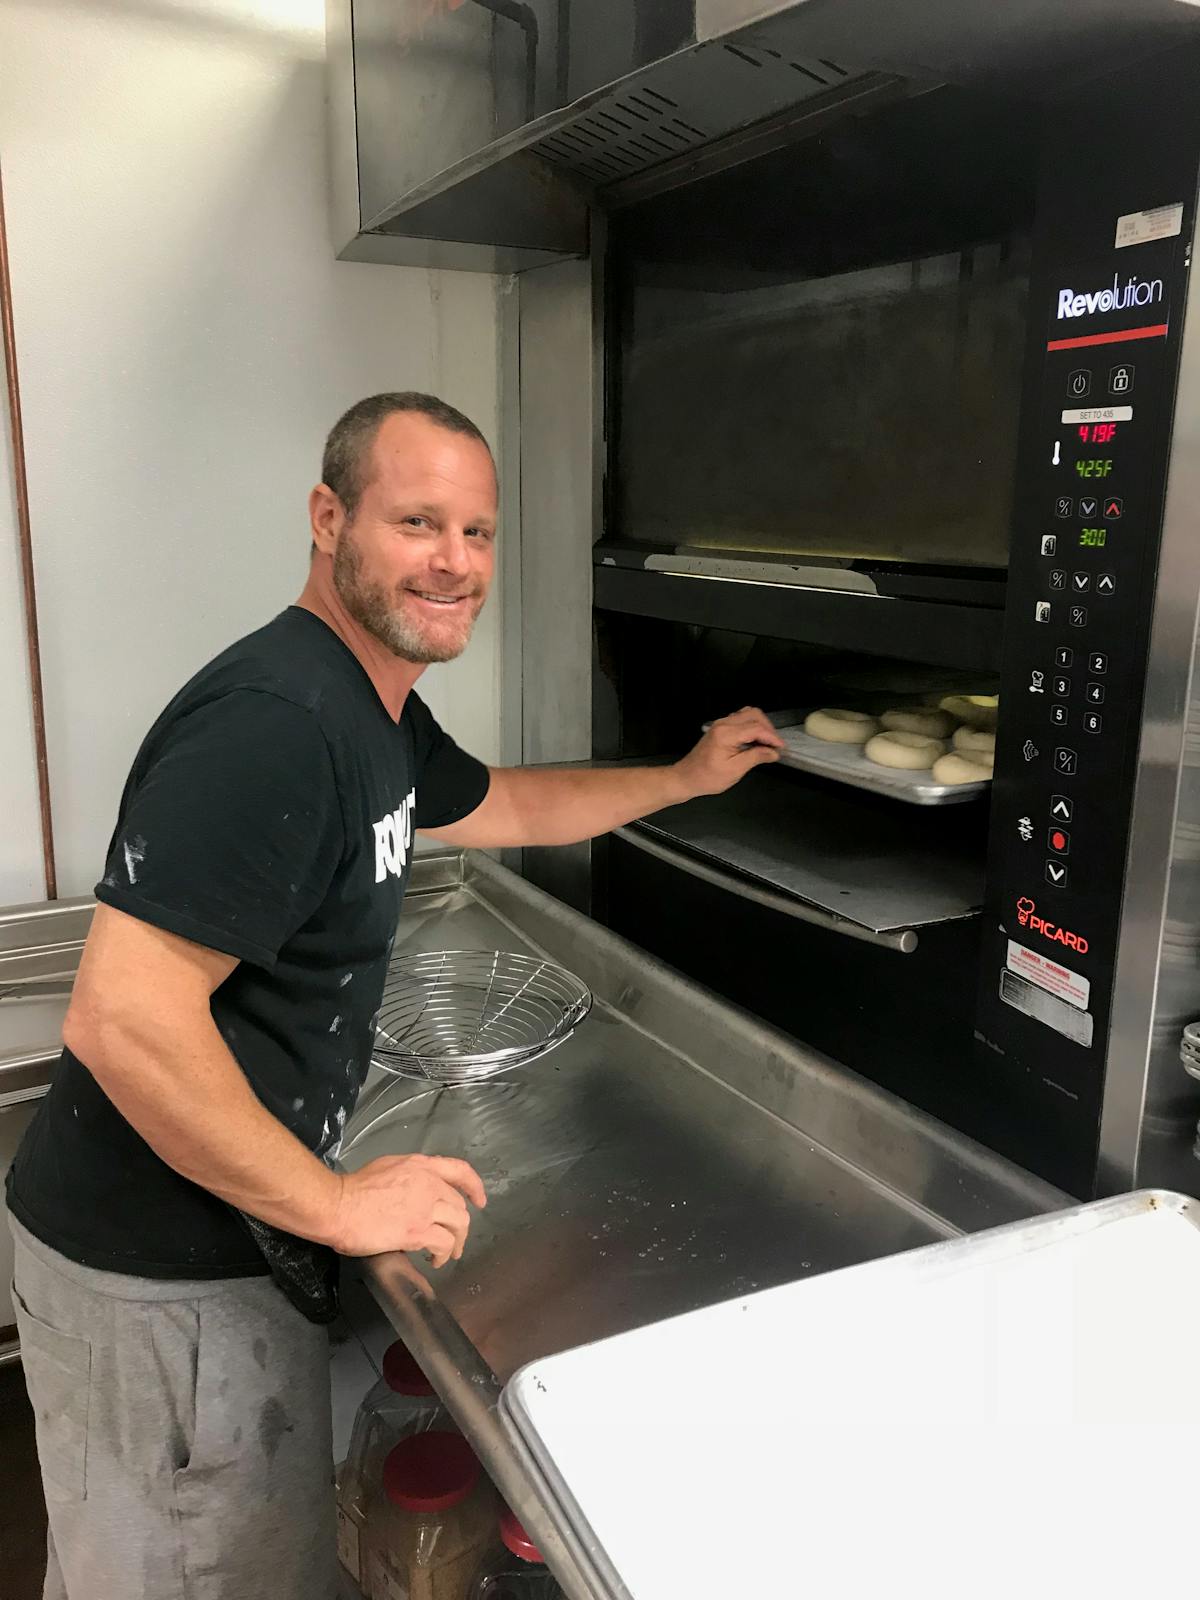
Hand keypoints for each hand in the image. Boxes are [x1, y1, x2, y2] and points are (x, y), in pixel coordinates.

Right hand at [330, 1154, 486, 1266]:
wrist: (338, 1205)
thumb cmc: (353, 1189)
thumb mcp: (387, 1168)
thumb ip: (408, 1177)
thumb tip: (414, 1193)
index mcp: (420, 1166)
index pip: (460, 1171)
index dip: (474, 1186)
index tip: (479, 1199)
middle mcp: (429, 1184)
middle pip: (459, 1205)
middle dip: (461, 1225)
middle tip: (454, 1239)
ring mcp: (425, 1207)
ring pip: (459, 1224)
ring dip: (456, 1242)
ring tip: (445, 1255)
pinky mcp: (418, 1231)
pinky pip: (444, 1244)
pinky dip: (443, 1254)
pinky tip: (434, 1260)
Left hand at [673, 706, 783, 797]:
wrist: (687, 777)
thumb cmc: (709, 777)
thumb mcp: (734, 770)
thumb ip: (755, 757)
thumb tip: (773, 752)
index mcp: (726, 733)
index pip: (756, 728)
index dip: (772, 737)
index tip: (782, 748)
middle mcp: (724, 723)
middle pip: (753, 714)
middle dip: (768, 728)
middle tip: (775, 746)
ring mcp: (721, 723)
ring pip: (748, 714)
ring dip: (760, 726)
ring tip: (767, 743)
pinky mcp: (721, 727)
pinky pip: (741, 719)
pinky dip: (752, 726)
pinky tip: (756, 740)